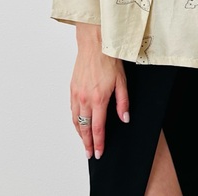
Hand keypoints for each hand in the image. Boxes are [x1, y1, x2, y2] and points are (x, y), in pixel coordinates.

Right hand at [71, 24, 129, 159]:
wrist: (95, 44)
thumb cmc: (108, 60)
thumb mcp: (122, 81)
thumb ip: (123, 102)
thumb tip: (124, 118)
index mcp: (98, 99)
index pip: (98, 128)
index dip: (99, 142)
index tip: (99, 152)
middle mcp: (85, 99)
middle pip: (84, 128)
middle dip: (87, 143)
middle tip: (90, 154)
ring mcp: (76, 94)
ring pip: (76, 120)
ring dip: (79, 134)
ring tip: (84, 143)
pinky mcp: (72, 88)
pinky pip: (72, 109)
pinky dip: (75, 121)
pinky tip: (78, 123)